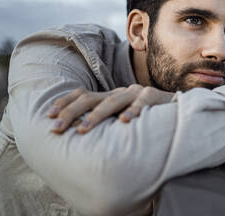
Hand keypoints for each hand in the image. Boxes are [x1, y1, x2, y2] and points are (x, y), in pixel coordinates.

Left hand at [47, 84, 174, 133]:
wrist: (177, 106)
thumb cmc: (146, 116)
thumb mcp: (122, 116)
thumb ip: (106, 120)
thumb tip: (79, 133)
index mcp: (110, 96)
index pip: (82, 95)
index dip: (64, 103)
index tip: (47, 116)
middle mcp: (119, 92)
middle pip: (90, 98)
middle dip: (70, 112)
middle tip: (56, 127)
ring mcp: (135, 93)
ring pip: (112, 102)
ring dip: (96, 116)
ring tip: (82, 130)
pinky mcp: (152, 97)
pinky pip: (141, 104)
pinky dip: (132, 112)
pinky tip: (124, 122)